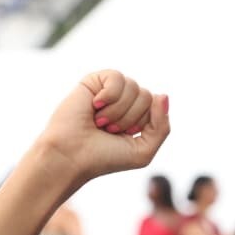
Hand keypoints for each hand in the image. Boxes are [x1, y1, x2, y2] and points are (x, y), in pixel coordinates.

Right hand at [35, 70, 169, 187]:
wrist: (72, 156)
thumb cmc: (104, 157)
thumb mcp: (144, 150)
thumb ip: (162, 127)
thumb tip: (162, 95)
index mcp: (138, 116)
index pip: (157, 107)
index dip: (142, 124)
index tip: (123, 136)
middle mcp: (125, 102)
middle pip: (147, 96)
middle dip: (129, 118)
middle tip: (108, 130)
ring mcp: (110, 91)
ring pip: (134, 87)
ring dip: (117, 111)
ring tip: (99, 122)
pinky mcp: (94, 81)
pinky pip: (117, 77)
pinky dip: (108, 95)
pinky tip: (95, 105)